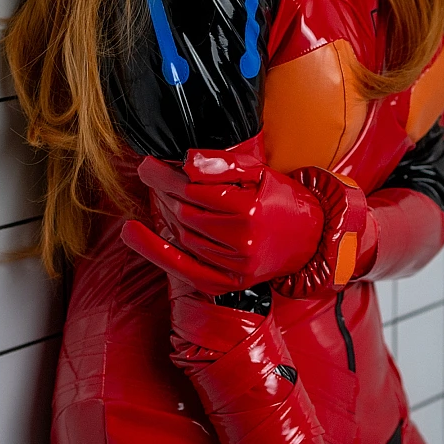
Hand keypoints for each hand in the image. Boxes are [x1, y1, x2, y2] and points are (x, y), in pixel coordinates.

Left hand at [121, 148, 324, 293]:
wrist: (310, 238)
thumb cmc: (282, 199)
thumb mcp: (260, 173)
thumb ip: (224, 165)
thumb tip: (187, 161)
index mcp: (250, 211)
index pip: (193, 190)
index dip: (165, 175)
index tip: (148, 163)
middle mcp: (242, 242)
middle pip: (184, 214)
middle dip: (161, 191)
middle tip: (149, 174)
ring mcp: (234, 267)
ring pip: (182, 237)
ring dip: (162, 214)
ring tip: (156, 195)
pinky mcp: (228, 283)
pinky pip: (184, 268)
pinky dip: (155, 251)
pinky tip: (133, 234)